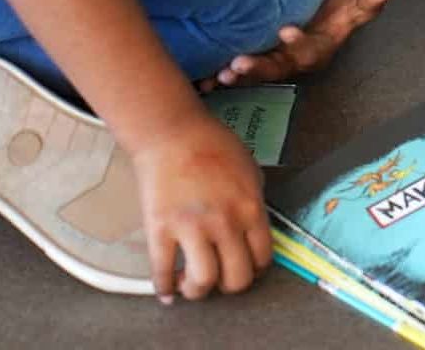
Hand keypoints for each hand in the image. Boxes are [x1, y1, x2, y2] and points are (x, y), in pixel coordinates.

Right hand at [127, 110, 271, 301]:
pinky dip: (163, 288)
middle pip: (236, 278)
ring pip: (203, 282)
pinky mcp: (161, 229)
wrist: (172, 132)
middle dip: (228, 286)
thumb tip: (251, 231)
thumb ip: (252, 203)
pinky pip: (162, 271)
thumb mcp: (249, 171)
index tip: (244, 269)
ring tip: (191, 284)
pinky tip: (165, 291)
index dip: (254, 270)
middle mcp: (225, 222)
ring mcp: (192, 227)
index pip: (263, 258)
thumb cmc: (211, 144)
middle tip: (218, 279)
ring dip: (197, 291)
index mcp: (250, 208)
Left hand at [199, 0, 395, 90]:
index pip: (310, 48)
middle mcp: (294, 60)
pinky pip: (238, 73)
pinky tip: (202, 80)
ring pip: (255, 73)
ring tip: (219, 76)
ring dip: (237, 76)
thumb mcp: (355, 0)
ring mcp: (274, 61)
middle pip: (277, 67)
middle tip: (238, 65)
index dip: (298, 42)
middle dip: (258, 68)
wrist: (318, 7)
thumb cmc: (337, 5)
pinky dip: (220, 77)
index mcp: (318, 49)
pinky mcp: (256, 60)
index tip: (285, 31)